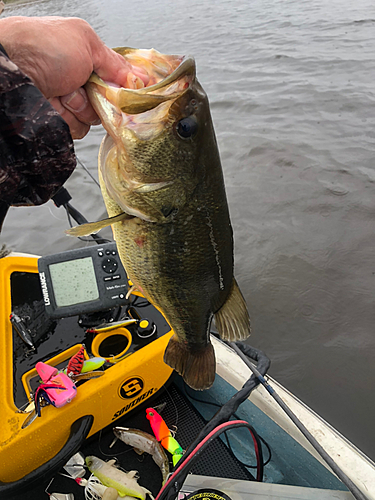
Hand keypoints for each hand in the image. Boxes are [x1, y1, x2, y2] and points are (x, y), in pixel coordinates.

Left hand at [0, 16, 138, 138]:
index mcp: (87, 56)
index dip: (127, 84)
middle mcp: (79, 79)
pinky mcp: (59, 119)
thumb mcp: (86, 43)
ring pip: (95, 118)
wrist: (11, 70)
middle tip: (88, 85)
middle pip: (110, 100)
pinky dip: (71, 119)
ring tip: (65, 92)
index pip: (118, 75)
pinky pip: (79, 129)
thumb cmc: (44, 46)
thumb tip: (138, 78)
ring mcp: (69, 100)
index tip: (133, 89)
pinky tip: (58, 104)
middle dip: (103, 97)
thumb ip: (115, 63)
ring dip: (84, 108)